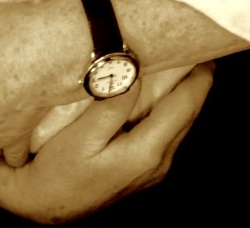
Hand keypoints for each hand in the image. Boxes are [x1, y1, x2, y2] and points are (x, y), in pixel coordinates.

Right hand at [0, 64, 213, 221]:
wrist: (44, 207)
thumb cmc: (57, 169)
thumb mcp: (80, 136)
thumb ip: (111, 105)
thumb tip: (135, 71)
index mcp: (147, 151)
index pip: (186, 105)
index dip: (200, 74)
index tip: (206, 44)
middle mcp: (159, 163)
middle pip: (190, 112)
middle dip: (197, 78)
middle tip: (199, 43)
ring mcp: (154, 169)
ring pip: (181, 122)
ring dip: (186, 92)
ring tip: (187, 58)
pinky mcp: (145, 169)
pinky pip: (169, 130)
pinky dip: (173, 106)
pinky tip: (166, 89)